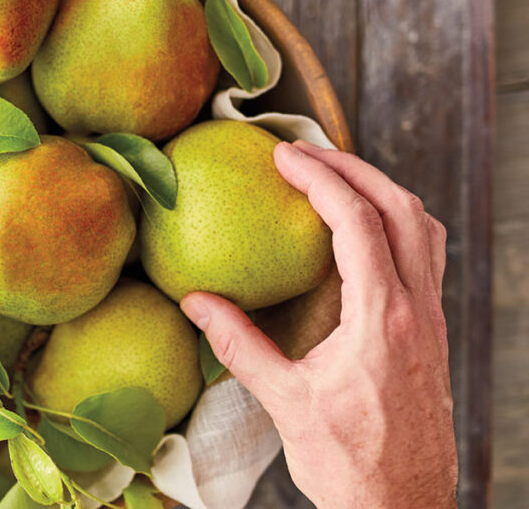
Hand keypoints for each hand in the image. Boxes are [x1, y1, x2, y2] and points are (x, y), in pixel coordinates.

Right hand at [180, 140, 456, 507]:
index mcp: (381, 319)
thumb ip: (238, 345)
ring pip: (424, 228)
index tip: (285, 157)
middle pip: (401, 207)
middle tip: (308, 153)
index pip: (356, 222)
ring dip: (383, 191)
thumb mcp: (284, 401)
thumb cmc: (349, 461)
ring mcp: (431, 320)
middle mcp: (417, 309)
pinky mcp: (431, 332)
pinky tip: (365, 235)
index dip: (320, 178)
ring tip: (339, 178)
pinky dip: (397, 225)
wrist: (402, 503)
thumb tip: (194, 302)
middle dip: (354, 168)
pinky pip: (426, 256)